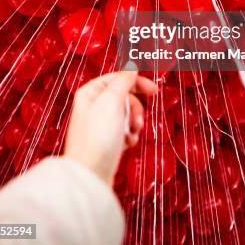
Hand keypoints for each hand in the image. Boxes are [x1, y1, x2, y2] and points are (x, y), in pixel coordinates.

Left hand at [64, 71, 156, 185]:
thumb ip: (123, 81)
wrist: (91, 175)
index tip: (154, 90)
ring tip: (131, 134)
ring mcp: (99, 124)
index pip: (118, 78)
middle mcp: (93, 106)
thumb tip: (131, 69)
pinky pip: (124, 131)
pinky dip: (129, 136)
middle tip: (138, 120)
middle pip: (124, 97)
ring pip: (126, 114)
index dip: (137, 82)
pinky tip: (127, 143)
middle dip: (135, 108)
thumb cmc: (96, 138)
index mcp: (90, 92)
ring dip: (133, 123)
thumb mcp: (111, 102)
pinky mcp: (106, 141)